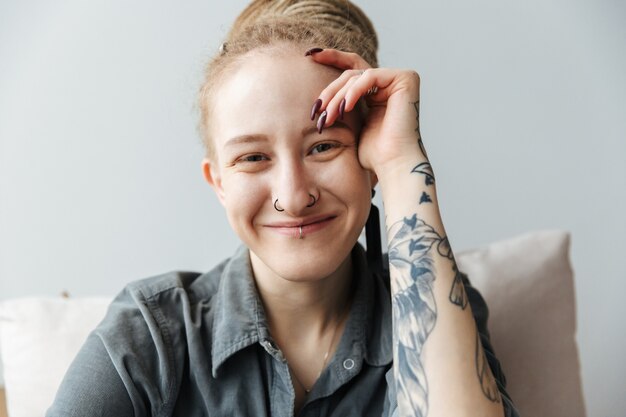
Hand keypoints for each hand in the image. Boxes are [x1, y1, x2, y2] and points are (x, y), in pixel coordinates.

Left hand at [306, 48, 422, 173]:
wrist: (392, 164)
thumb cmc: (373, 154)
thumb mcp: (350, 125)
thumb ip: (341, 106)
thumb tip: (319, 100)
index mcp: (379, 91)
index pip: (353, 68)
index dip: (332, 58)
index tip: (310, 55)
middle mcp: (390, 82)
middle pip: (350, 73)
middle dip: (330, 91)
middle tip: (316, 110)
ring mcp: (399, 79)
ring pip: (356, 76)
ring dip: (337, 97)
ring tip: (328, 117)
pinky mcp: (405, 78)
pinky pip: (369, 77)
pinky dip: (354, 92)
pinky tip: (345, 108)